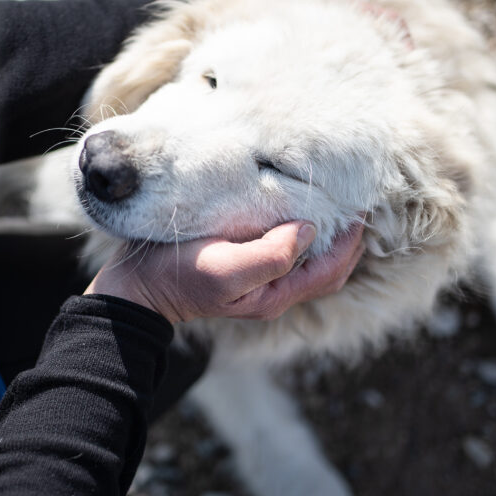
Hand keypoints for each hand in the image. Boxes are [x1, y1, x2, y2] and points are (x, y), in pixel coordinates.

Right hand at [85, 221, 363, 323]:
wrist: (136, 287)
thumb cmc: (177, 276)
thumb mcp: (225, 269)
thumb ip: (271, 254)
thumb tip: (309, 230)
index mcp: (274, 293)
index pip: (331, 269)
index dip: (351, 240)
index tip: (359, 205)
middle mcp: (272, 289)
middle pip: (327, 268)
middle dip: (347, 240)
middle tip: (356, 201)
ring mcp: (256, 277)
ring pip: (308, 258)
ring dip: (326, 234)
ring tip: (334, 201)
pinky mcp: (240, 261)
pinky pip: (284, 248)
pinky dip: (300, 231)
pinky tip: (295, 207)